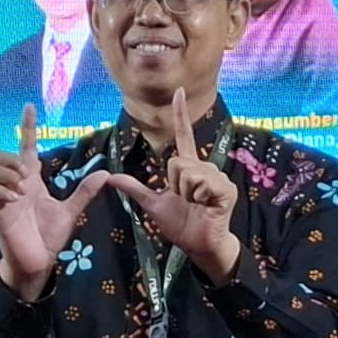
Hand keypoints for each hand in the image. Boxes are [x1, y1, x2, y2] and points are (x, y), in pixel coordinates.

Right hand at [0, 102, 109, 298]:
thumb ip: (84, 192)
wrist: (38, 263)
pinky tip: (15, 199)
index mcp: (31, 180)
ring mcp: (3, 197)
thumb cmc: (49, 238)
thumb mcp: (70, 211)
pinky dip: (1, 190)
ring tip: (22, 188)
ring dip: (6, 172)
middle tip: (26, 173)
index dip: (28, 126)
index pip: (26, 146)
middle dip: (9, 157)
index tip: (31, 106)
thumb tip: (105, 174)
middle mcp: (15, 184)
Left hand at [108, 96, 241, 278]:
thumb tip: (110, 176)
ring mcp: (217, 177)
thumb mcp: (152, 204)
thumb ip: (134, 188)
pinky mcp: (226, 189)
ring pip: (188, 173)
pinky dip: (197, 197)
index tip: (178, 92)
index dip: (180, 114)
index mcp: (188, 168)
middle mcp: (204, 167)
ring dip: (186, 193)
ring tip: (196, 204)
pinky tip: (205, 205)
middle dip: (174, 185)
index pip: (183, 135)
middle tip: (185, 200)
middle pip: (177, 162)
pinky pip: (201, 183)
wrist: (198, 246)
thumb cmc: (181, 225)